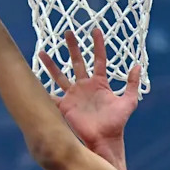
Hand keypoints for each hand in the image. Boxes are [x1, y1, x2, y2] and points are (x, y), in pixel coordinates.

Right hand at [39, 30, 140, 150]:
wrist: (105, 139)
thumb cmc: (117, 122)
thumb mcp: (129, 101)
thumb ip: (132, 84)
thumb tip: (138, 66)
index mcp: (100, 83)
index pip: (99, 59)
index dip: (98, 45)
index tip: (95, 30)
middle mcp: (85, 86)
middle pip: (77, 62)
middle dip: (72, 47)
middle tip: (67, 32)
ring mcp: (73, 95)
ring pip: (60, 75)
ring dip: (51, 64)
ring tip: (41, 52)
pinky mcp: (65, 106)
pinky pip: (51, 95)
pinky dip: (41, 89)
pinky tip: (31, 80)